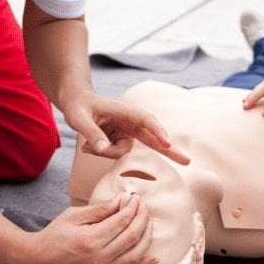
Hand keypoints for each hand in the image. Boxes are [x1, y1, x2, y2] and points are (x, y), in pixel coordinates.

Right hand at [21, 193, 157, 263]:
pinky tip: (154, 257)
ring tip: (148, 223)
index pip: (122, 220)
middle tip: (144, 206)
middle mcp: (100, 256)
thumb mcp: (73, 215)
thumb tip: (122, 200)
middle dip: (142, 218)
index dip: (132, 207)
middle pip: (132, 235)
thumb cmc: (55, 234)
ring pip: (136, 254)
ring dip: (147, 237)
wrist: (40, 261)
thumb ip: (99, 209)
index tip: (136, 198)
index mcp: (91, 238)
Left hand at [64, 90, 189, 164]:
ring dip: (105, 152)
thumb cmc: (78, 106)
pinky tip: (89, 146)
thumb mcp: (79, 119)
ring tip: (86, 144)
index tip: (166, 142)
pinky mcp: (123, 141)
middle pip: (154, 138)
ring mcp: (128, 134)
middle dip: (170, 150)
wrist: (76, 102)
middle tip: (187, 161)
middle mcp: (131, 123)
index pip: (146, 121)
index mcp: (125, 112)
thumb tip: (103, 150)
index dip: (157, 131)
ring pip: (123, 153)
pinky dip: (102, 153)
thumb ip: (92, 134)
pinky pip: (116, 155)